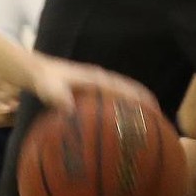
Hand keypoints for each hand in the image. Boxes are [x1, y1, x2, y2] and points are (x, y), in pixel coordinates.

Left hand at [27, 53, 152, 114]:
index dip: (140, 98)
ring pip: (122, 93)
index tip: (155, 109)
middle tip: (160, 119)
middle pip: (129, 90)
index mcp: (96, 79)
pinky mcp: (91, 90)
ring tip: (148, 123)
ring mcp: (97, 84)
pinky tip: (120, 124)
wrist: (36, 71)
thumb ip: (58, 96)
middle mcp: (101, 79)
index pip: (124, 88)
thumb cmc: (43, 81)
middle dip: (144, 102)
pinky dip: (120, 107)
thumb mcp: (49, 89)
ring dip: (135, 104)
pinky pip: (111, 99)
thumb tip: (68, 108)